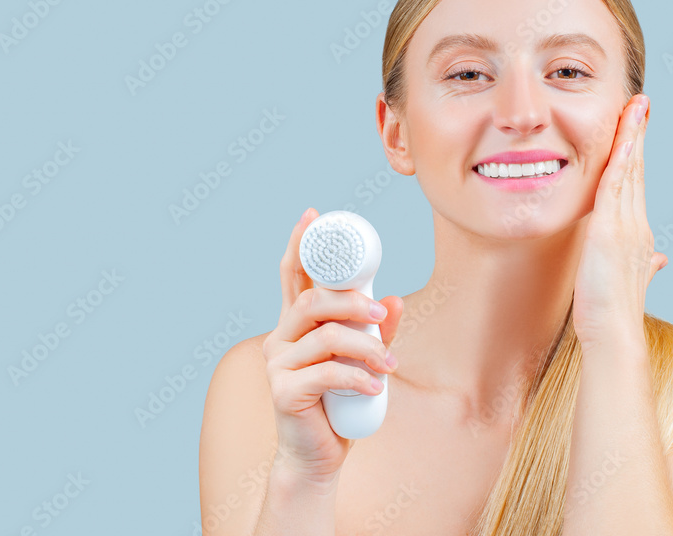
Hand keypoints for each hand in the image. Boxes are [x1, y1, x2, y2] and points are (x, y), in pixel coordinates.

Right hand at [261, 207, 404, 486]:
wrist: (317, 456)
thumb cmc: (337, 405)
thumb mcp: (363, 362)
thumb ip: (377, 333)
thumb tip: (395, 300)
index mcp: (295, 325)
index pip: (292, 275)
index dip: (299, 243)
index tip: (313, 215)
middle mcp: (279, 338)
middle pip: (310, 301)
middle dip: (350, 301)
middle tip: (381, 315)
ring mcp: (277, 364)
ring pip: (323, 337)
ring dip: (363, 346)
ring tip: (388, 363)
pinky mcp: (283, 392)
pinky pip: (325, 374)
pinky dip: (357, 378)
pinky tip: (376, 386)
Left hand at [571, 94, 667, 352]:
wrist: (614, 334)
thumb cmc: (613, 312)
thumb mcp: (631, 279)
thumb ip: (646, 264)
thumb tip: (660, 259)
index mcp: (638, 233)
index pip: (636, 184)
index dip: (637, 153)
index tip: (637, 126)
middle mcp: (637, 225)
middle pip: (637, 170)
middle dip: (638, 134)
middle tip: (640, 102)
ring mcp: (626, 227)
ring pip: (630, 173)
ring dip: (631, 138)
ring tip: (634, 107)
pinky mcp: (610, 233)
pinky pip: (616, 190)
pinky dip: (621, 163)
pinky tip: (623, 142)